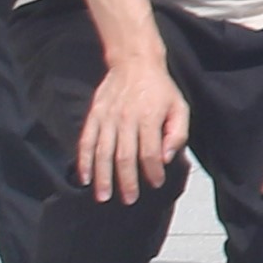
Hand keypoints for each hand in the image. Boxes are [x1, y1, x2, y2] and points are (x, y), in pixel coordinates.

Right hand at [74, 56, 189, 201]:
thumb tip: (166, 158)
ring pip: (103, 153)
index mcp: (149, 117)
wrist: (134, 64)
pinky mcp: (94, 116)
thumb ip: (177, 133)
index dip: (152, 171)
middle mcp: (126, 119)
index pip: (149, 152)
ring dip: (103, 177)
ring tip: (104, 196)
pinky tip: (85, 178)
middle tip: (129, 199)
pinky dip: (84, 161)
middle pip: (125, 157)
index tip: (155, 183)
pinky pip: (86, 142)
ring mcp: (107, 118)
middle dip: (127, 181)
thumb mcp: (179, 107)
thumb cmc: (160, 89)